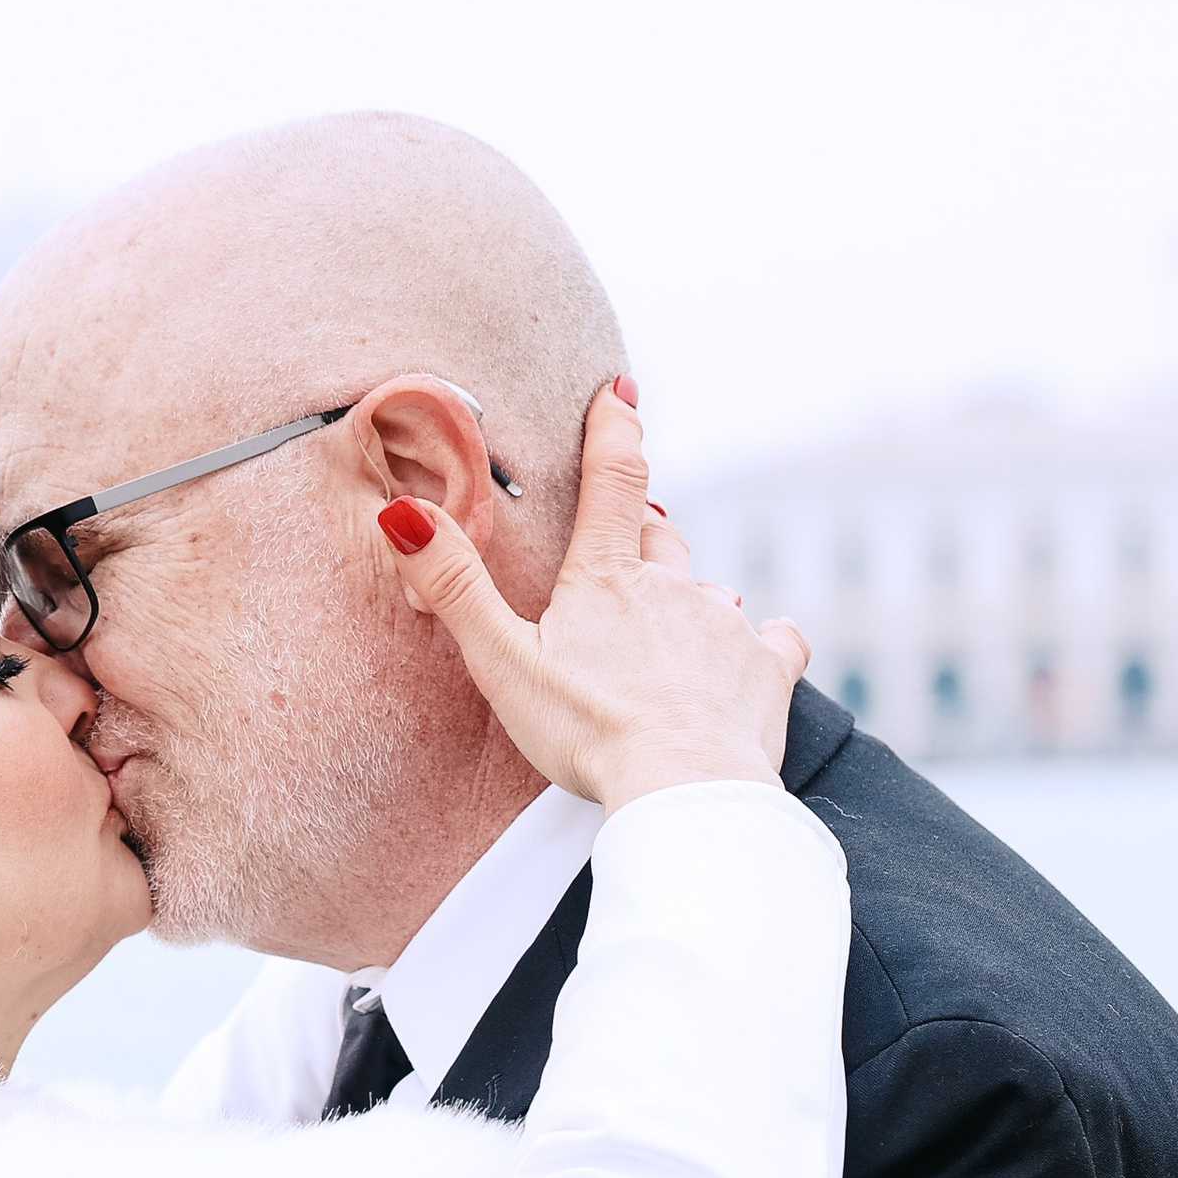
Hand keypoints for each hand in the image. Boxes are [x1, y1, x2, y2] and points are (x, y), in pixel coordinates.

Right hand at [379, 380, 811, 810]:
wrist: (682, 784)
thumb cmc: (586, 731)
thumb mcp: (503, 662)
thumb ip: (455, 586)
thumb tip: (402, 512)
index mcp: (604, 581)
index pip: (612, 481)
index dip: (614, 429)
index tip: (620, 392)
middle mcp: (671, 587)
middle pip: (660, 539)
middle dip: (644, 538)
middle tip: (627, 554)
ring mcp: (724, 624)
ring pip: (711, 592)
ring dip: (692, 603)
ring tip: (673, 638)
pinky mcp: (767, 667)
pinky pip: (775, 639)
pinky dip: (762, 645)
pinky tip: (753, 659)